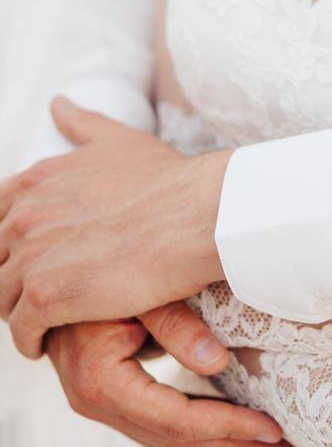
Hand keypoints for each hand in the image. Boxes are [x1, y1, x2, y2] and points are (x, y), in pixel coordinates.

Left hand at [0, 98, 229, 357]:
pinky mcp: (44, 297)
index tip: (34, 258)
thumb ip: (82, 125)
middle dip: (12, 279)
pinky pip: (20, 331)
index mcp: (36, 180)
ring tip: (47, 322)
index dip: (11, 242)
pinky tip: (49, 342)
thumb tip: (58, 104)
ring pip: (2, 299)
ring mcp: (31, 256)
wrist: (197, 215)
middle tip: (43, 294)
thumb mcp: (119, 141)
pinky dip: (30, 341)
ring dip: (19, 313)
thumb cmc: (167, 181)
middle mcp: (24, 214)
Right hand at [43, 299, 294, 446]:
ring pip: (168, 437)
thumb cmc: (101, 270)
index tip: (273, 428)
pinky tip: (231, 425)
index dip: (228, 425)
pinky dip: (198, 427)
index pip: (176, 418)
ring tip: (267, 444)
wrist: (54, 275)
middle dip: (233, 443)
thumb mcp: (142, 290)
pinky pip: (159, 423)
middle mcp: (96, 402)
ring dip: (220, 441)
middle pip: (175, 438)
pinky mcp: (110, 398)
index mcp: (101, 381)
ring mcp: (100, 405)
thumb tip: (218, 363)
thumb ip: (177, 325)